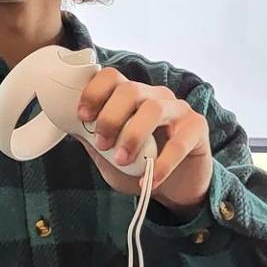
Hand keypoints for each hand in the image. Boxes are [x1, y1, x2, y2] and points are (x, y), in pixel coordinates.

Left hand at [74, 68, 212, 215]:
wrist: (175, 189)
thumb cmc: (140, 167)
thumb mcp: (108, 155)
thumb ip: (93, 140)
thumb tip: (69, 126)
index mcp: (131, 97)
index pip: (112, 77)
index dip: (94, 92)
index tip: (82, 116)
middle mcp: (155, 96)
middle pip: (130, 89)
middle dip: (110, 117)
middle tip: (102, 144)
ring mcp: (178, 109)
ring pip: (154, 108)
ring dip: (133, 135)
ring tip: (122, 160)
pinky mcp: (197, 129)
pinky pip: (179, 141)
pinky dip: (162, 163)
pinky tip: (150, 178)